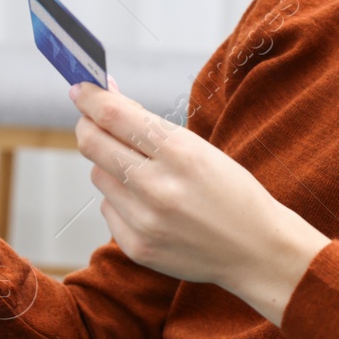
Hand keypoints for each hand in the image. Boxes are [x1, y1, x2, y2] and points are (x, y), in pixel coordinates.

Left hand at [69, 78, 329, 323]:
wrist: (257, 250)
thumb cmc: (231, 192)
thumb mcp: (201, 149)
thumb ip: (151, 128)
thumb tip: (104, 100)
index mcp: (181, 152)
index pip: (114, 115)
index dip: (90, 98)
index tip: (80, 89)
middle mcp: (158, 186)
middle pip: (93, 143)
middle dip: (87, 126)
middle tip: (91, 120)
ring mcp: (145, 221)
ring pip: (98, 175)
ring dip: (110, 167)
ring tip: (144, 175)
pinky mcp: (137, 247)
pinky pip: (108, 209)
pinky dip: (121, 201)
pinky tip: (151, 207)